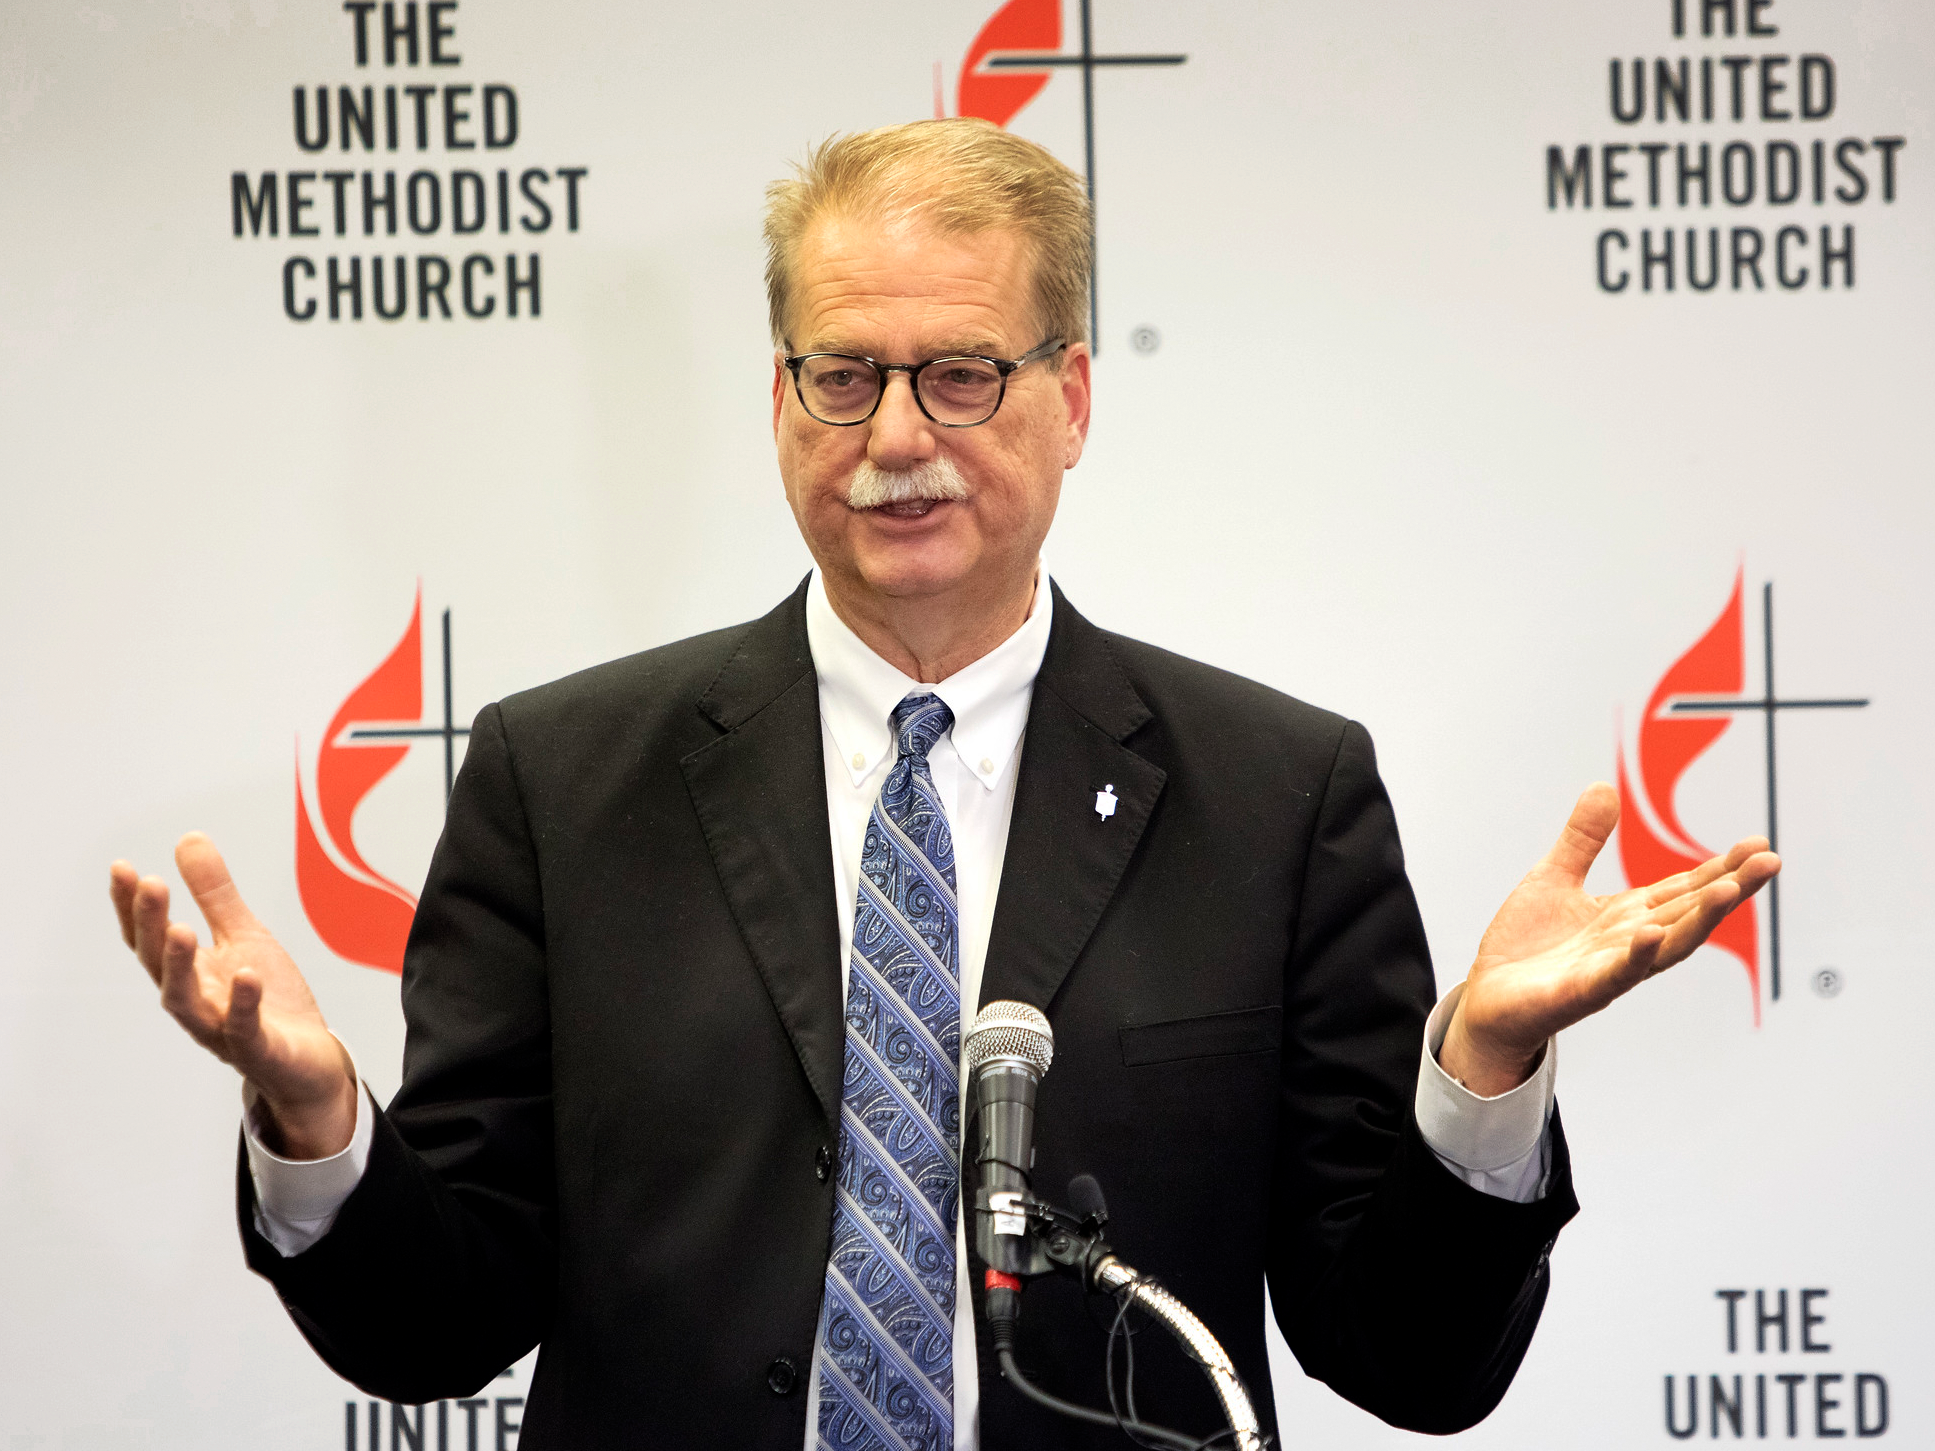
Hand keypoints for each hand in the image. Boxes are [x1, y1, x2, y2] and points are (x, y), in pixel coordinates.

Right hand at [111, 833, 357, 1158]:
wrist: (307, 1061)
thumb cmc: (269, 999)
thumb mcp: (243, 936)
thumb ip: (215, 894)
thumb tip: (188, 838)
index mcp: (190, 972)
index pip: (150, 937)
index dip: (132, 906)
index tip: (123, 868)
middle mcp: (196, 1002)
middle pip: (160, 964)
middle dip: (151, 925)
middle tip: (150, 884)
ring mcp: (222, 1030)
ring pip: (187, 1003)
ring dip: (180, 966)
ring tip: (181, 929)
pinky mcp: (258, 1051)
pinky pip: (245, 1030)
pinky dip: (242, 1004)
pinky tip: (246, 975)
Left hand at [1438, 783, 1779, 1096]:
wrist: (1486, 999)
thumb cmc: (1526, 947)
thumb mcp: (1554, 878)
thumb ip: (1583, 839)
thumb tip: (1604, 787)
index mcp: (1628, 916)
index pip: (1685, 889)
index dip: (1721, 868)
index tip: (1759, 844)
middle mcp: (1629, 943)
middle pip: (1689, 913)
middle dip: (1731, 888)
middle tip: (1771, 861)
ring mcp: (1609, 970)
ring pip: (1666, 945)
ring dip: (1701, 919)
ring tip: (1731, 890)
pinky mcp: (1580, 992)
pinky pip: (1614, 975)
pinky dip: (1635, 956)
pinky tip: (1651, 933)